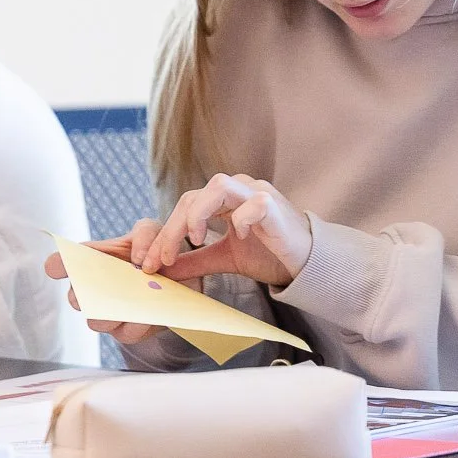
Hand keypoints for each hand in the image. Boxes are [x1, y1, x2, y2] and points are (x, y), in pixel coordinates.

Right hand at [41, 225, 192, 343]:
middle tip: (103, 286)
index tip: (57, 268)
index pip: (62, 264)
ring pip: (96, 322)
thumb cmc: (155, 252)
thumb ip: (145, 235)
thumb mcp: (153, 233)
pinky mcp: (127, 332)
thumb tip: (139, 258)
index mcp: (91, 262)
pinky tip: (147, 316)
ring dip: (112, 313)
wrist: (180, 278)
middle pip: (75, 299)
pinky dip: (137, 325)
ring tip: (131, 304)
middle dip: (86, 295)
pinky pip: (126, 334)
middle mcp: (93, 290)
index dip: (57, 265)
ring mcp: (107, 314)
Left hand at [133, 173, 312, 286]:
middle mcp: (237, 190)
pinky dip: (241, 219)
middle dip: (172, 229)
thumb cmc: (268, 254)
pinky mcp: (275, 206)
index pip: (184, 207)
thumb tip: (163, 270)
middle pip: (193, 196)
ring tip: (194, 240)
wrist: (306, 264)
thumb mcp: (224, 258)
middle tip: (162, 258)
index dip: (164, 233)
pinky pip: (253, 203)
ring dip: (199, 213)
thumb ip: (194, 260)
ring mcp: (257, 194)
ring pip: (218, 186)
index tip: (150, 264)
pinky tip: (240, 237)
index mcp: (222, 199)